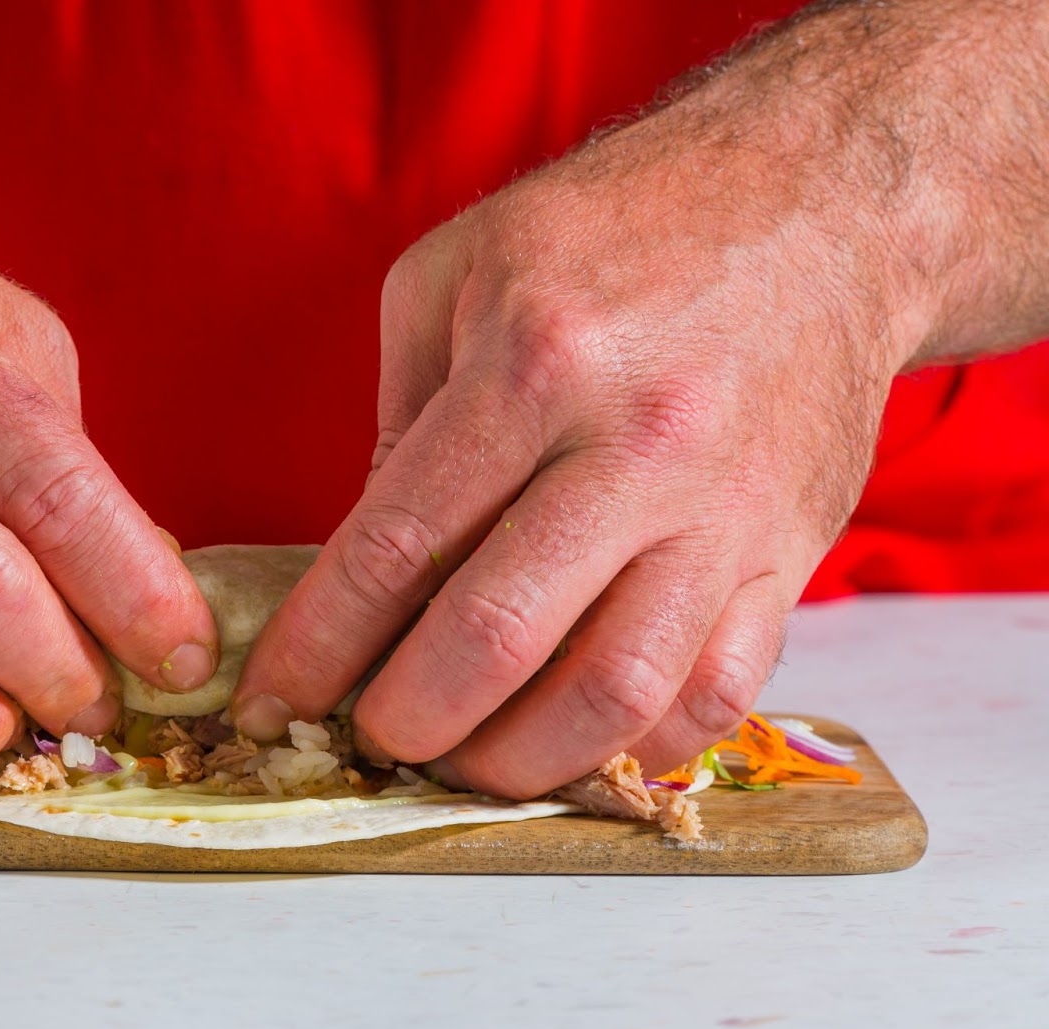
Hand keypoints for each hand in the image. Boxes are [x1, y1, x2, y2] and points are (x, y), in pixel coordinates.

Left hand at [233, 94, 929, 795]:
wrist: (821, 202)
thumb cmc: (618, 227)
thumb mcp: (459, 270)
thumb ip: (400, 417)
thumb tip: (372, 565)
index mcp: (534, 360)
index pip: (396, 545)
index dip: (319, 645)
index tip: (274, 700)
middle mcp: (638, 444)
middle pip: (498, 639)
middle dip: (408, 719)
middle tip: (372, 736)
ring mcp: (727, 508)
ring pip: (614, 692)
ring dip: (517, 761)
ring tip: (466, 761)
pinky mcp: (795, 547)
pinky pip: (720, 691)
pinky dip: (638, 746)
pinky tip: (579, 745)